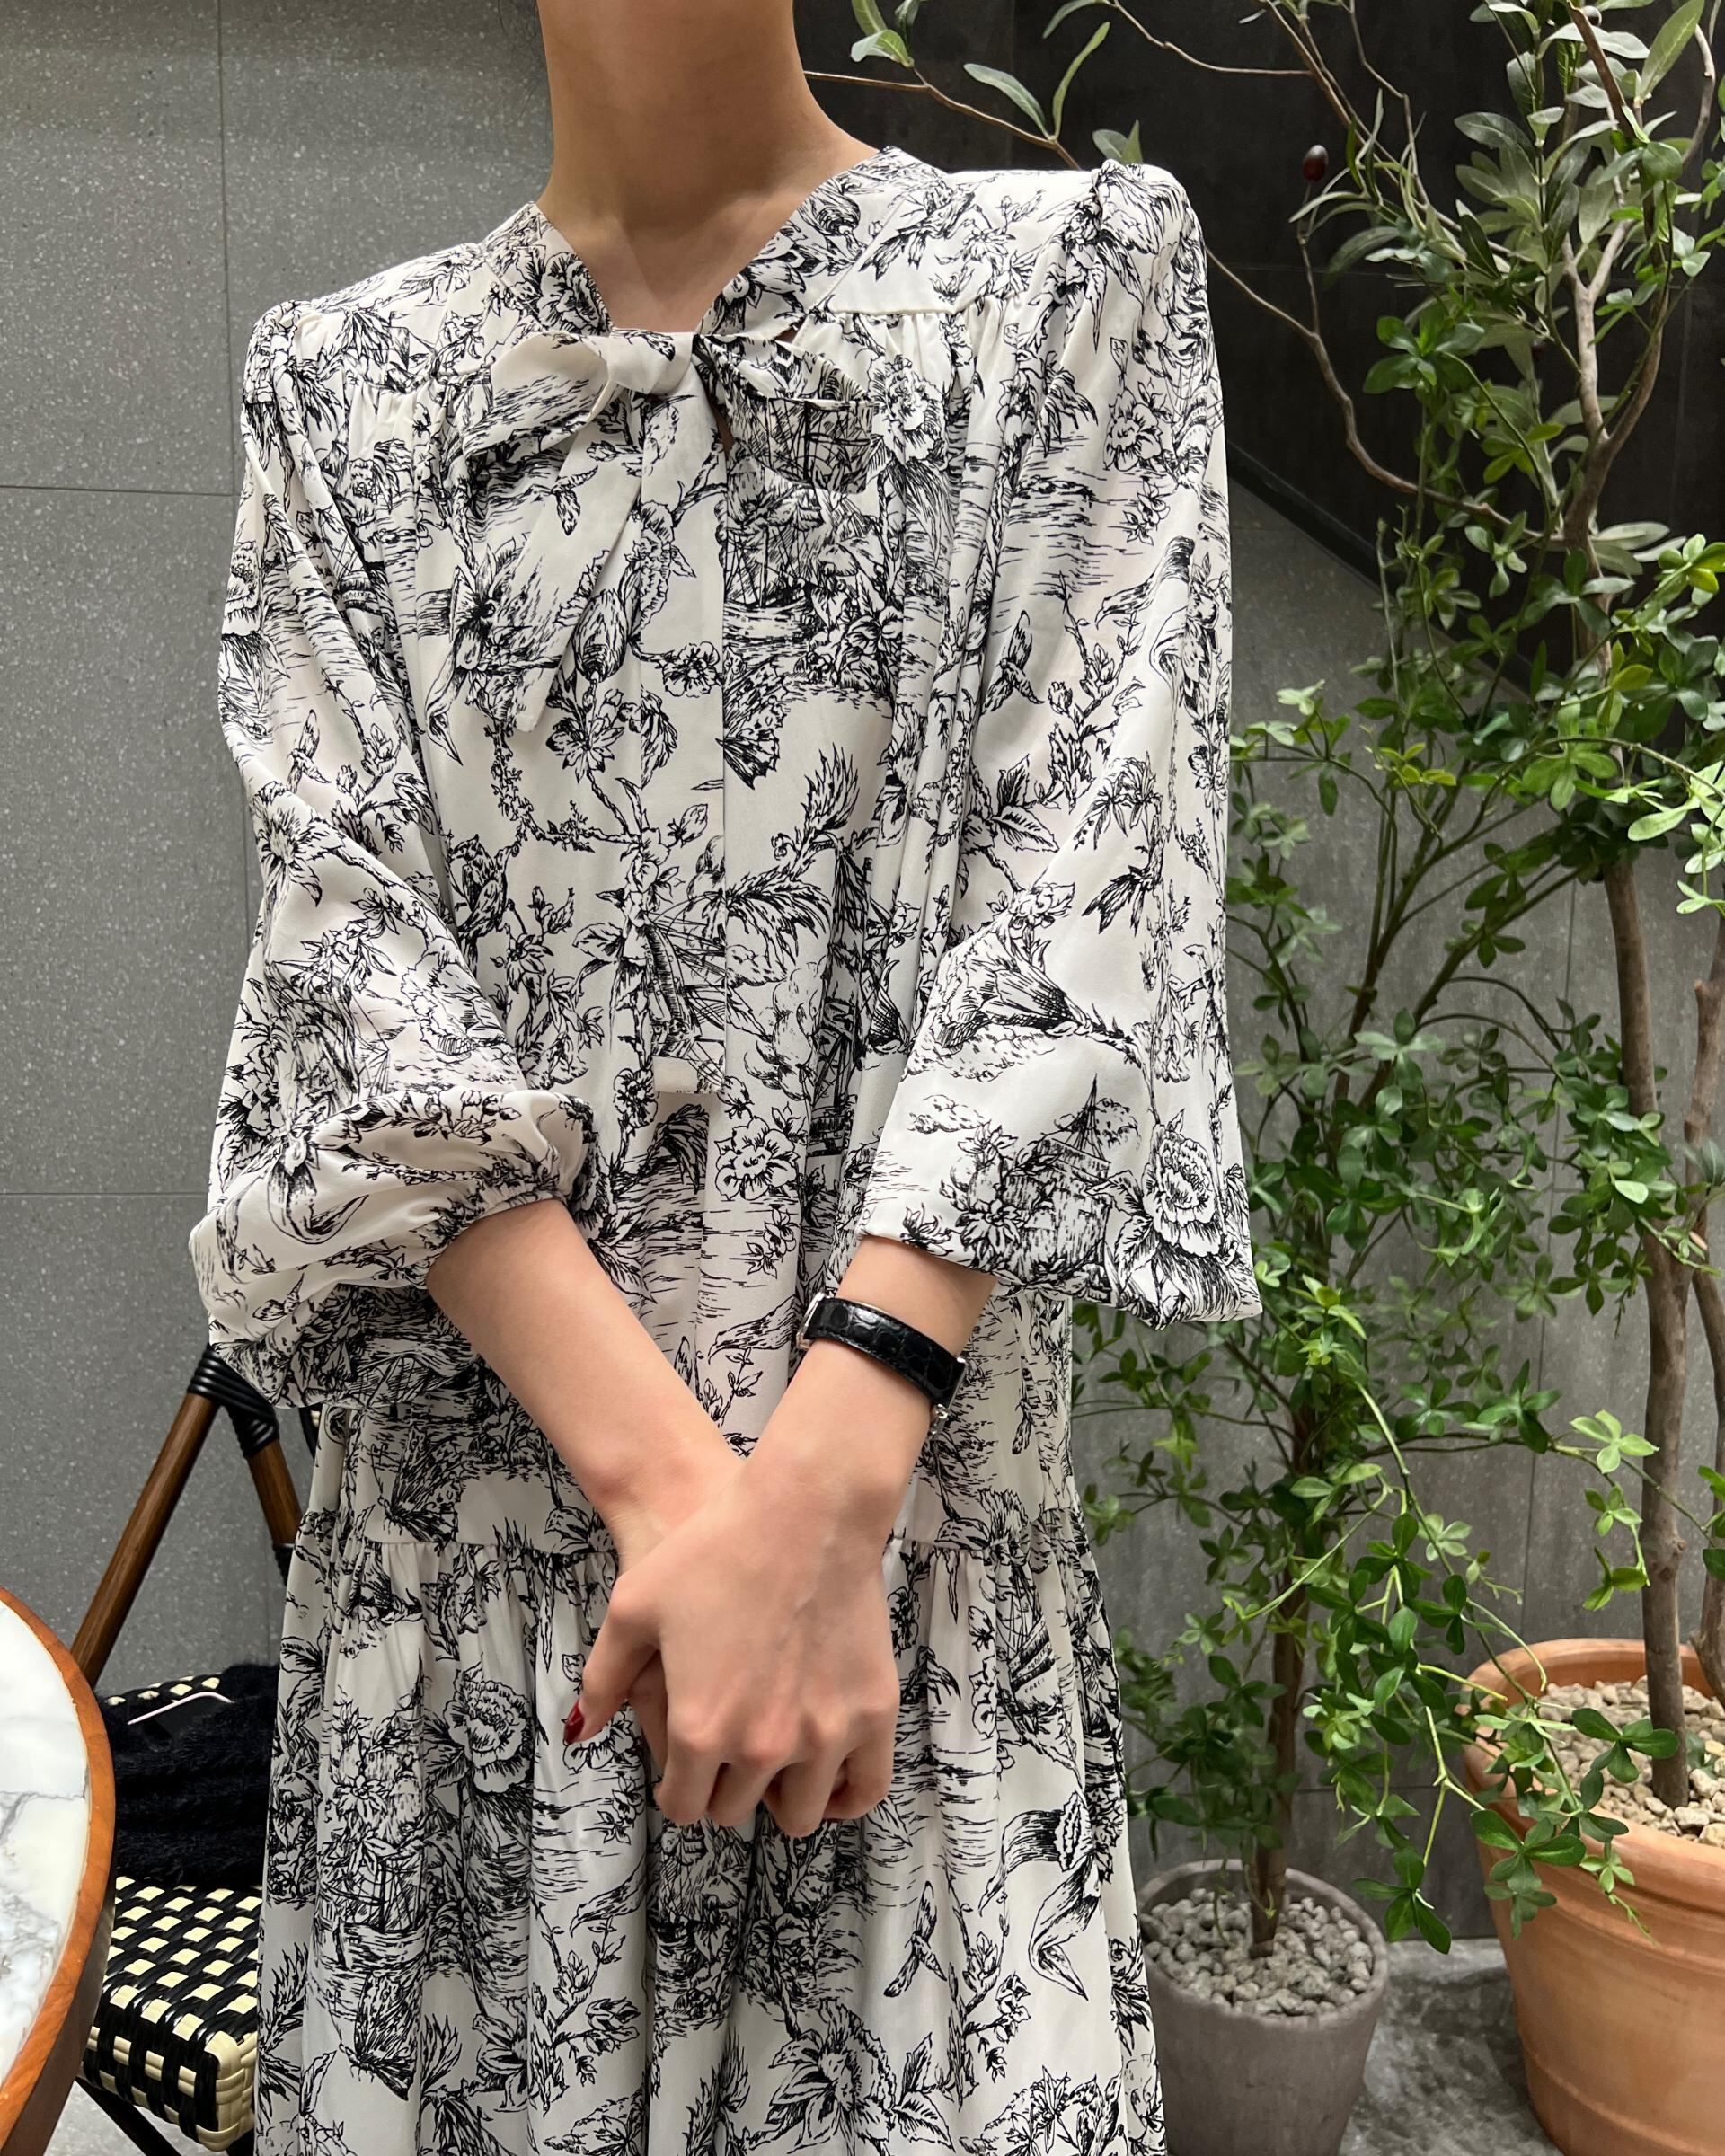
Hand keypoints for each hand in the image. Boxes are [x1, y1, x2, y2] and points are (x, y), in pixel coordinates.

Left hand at [571, 1348, 926, 1835]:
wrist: (803, 1508)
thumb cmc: (713, 1549)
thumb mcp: (634, 1607)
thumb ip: (603, 1679)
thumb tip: (581, 1734)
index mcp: (698, 1729)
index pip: (683, 1805)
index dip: (676, 1787)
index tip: (683, 1767)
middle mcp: (761, 1746)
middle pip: (735, 1809)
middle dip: (723, 1785)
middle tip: (726, 1748)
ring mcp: (823, 1734)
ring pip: (797, 1813)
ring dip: (779, 1795)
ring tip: (773, 1760)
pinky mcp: (873, 1712)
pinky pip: (864, 1789)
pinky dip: (842, 1796)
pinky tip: (826, 1775)